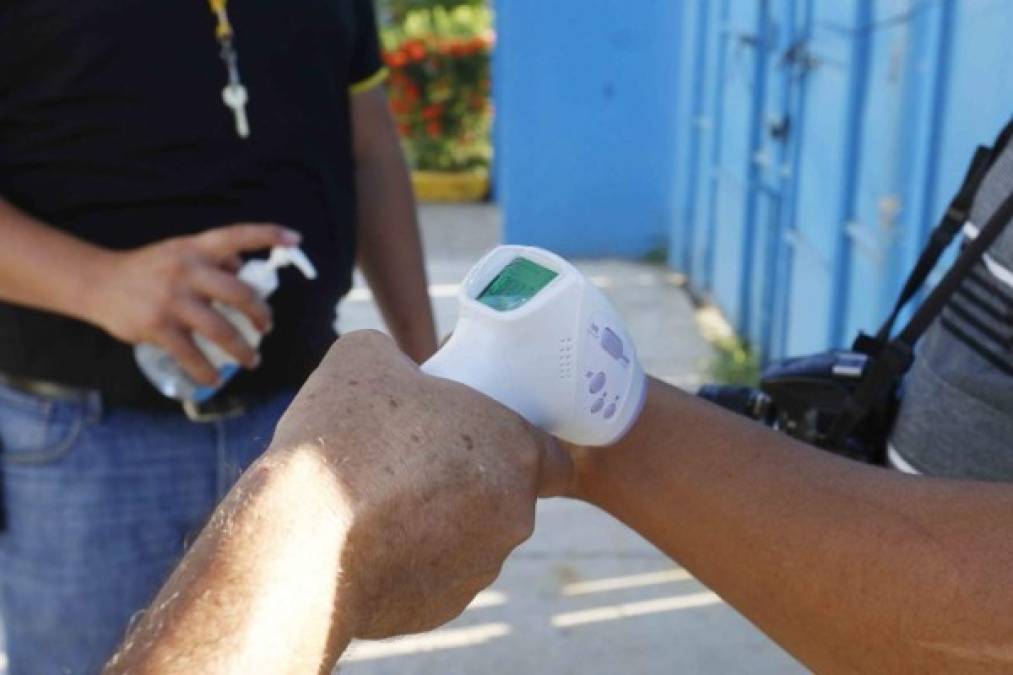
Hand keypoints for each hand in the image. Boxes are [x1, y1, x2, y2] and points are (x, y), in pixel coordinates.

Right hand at [85, 224, 299, 384]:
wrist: (99, 282)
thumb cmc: (150, 268)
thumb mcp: (180, 251)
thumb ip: (213, 259)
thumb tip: (245, 270)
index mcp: (195, 248)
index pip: (237, 235)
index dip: (268, 235)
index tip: (295, 239)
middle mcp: (187, 270)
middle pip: (241, 294)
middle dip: (261, 315)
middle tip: (267, 327)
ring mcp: (172, 300)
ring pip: (222, 331)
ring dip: (243, 351)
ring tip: (253, 361)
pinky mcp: (158, 327)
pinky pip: (191, 355)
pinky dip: (208, 371)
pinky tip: (216, 378)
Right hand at [269, 330, 573, 639]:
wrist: (300, 538)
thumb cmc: (345, 438)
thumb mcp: (364, 356)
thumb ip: (399, 356)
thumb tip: (394, 367)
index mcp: (513, 451)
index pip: (554, 459)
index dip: (521, 447)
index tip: (485, 440)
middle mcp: (511, 517)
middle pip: (505, 498)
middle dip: (469, 482)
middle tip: (417, 460)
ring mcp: (477, 570)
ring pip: (469, 540)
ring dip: (438, 522)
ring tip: (380, 500)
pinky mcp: (438, 609)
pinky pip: (433, 576)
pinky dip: (407, 560)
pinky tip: (363, 540)